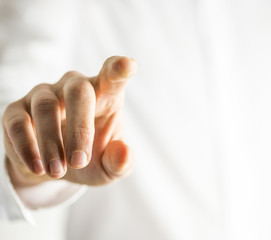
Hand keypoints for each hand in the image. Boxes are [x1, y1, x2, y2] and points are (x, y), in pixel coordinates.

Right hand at [2, 56, 136, 186]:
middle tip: (79, 161)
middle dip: (80, 128)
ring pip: (46, 107)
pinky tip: (38, 168)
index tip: (128, 65)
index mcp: (104, 94)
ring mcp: (44, 95)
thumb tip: (124, 154)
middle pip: (78, 91)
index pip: (112, 76)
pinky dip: (27, 147)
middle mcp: (74, 87)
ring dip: (51, 142)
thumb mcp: (109, 167)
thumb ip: (120, 162)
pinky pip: (18, 123)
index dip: (119, 69)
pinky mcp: (17, 110)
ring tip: (57, 171)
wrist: (54, 169)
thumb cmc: (90, 159)